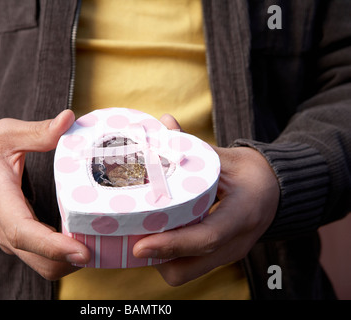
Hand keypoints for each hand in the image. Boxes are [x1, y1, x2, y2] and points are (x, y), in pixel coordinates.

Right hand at [0, 110, 89, 279]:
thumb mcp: (7, 133)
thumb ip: (38, 131)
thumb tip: (68, 119)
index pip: (22, 231)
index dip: (52, 245)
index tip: (81, 250)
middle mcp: (1, 226)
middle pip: (35, 258)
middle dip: (67, 261)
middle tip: (101, 249)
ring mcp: (8, 237)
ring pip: (38, 264)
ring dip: (66, 262)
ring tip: (97, 246)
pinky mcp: (16, 239)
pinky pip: (39, 257)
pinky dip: (60, 257)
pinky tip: (82, 243)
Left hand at [133, 114, 279, 285]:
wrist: (277, 191)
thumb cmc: (252, 171)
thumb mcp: (226, 156)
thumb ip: (193, 145)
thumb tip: (164, 122)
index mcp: (242, 214)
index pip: (205, 237)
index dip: (171, 244)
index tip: (138, 245)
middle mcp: (235, 243)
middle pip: (188, 268)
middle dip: (156, 257)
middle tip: (132, 234)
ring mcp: (228, 254)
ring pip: (185, 273)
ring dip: (160, 260)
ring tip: (142, 233)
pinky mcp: (220, 257)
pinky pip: (189, 267)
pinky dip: (169, 258)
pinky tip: (157, 236)